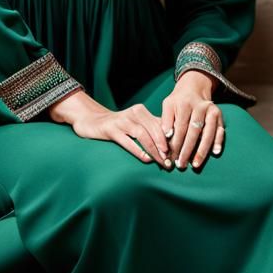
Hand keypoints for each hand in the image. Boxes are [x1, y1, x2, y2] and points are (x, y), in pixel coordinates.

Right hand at [46, 90, 171, 167]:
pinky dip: (138, 150)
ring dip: (154, 149)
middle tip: (172, 161)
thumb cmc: (120, 126)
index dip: (172, 139)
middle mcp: (134, 113)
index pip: (161, 124)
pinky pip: (127, 140)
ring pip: (142, 135)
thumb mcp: (137, 124)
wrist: (93, 121)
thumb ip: (152, 130)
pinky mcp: (111, 129)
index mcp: (142, 111)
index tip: (179, 154)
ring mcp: (122, 121)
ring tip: (162, 161)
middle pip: (154, 129)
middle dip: (165, 146)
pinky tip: (146, 159)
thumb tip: (174, 145)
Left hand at [161, 70, 223, 169]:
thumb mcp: (168, 105)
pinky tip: (215, 153)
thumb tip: (167, 136)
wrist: (194, 87)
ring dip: (202, 150)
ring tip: (195, 164)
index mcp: (185, 104)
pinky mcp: (219, 115)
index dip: (175, 144)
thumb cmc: (178, 101)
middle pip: (194, 132)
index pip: (180, 128)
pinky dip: (218, 141)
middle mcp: (200, 106)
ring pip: (208, 133)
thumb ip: (165, 120)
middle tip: (181, 164)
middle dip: (187, 150)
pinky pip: (220, 130)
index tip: (170, 157)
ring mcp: (211, 110)